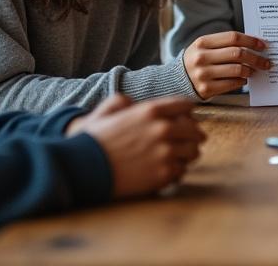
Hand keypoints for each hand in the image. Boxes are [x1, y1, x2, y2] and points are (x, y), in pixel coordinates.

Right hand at [68, 94, 206, 198]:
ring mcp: (165, 152)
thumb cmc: (93, 140)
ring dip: (188, 154)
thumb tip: (133, 104)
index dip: (188, 113)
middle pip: (194, 130)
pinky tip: (168, 171)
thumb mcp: (107, 111)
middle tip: (192, 141)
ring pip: (193, 152)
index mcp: (151, 111)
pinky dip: (177, 171)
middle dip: (193, 135)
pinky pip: (182, 171)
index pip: (185, 106)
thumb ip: (124, 102)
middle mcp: (162, 129)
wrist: (84, 168)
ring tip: (181, 157)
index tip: (187, 119)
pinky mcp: (163, 174)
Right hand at [181, 31, 270, 98]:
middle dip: (256, 57)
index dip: (251, 40)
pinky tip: (244, 79)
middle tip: (266, 62)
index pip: (233, 37)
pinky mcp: (206, 89)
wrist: (176, 80)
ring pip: (237, 70)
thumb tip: (254, 45)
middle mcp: (202, 57)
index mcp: (202, 42)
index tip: (263, 45)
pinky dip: (242, 81)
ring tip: (254, 71)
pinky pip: (231, 84)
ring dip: (250, 70)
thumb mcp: (205, 48)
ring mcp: (203, 74)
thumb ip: (225, 44)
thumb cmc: (197, 61)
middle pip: (237, 53)